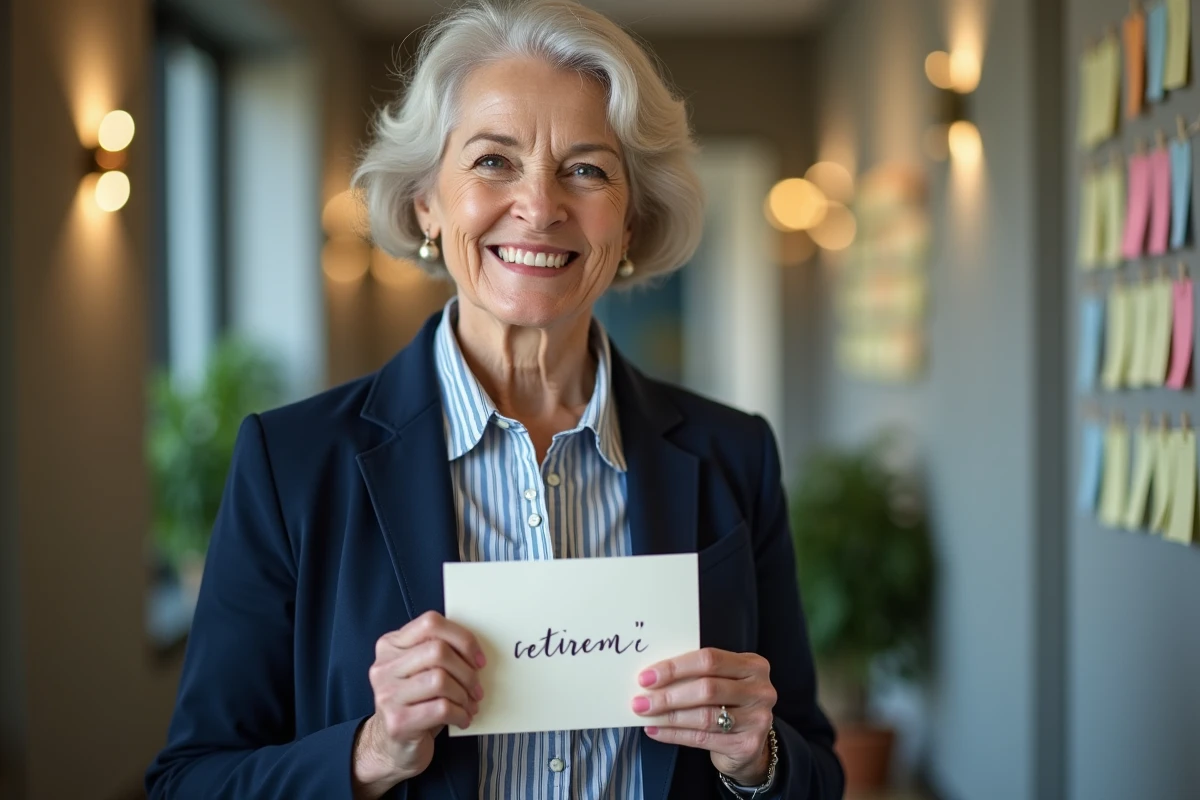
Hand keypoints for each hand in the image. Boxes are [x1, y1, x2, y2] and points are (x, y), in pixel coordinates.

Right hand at [352, 611, 486, 797]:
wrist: (393, 746)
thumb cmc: (415, 703)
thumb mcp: (420, 670)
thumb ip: (437, 652)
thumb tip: (475, 651)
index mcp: (390, 645)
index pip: (431, 623)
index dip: (462, 638)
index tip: (478, 659)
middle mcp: (384, 667)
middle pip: (438, 651)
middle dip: (466, 671)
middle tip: (476, 688)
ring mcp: (387, 694)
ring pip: (440, 680)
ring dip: (464, 694)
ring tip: (469, 704)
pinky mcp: (397, 721)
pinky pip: (441, 708)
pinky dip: (460, 713)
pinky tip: (462, 719)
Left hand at [631, 647, 775, 785]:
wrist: (751, 742)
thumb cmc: (729, 704)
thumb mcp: (722, 680)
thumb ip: (697, 674)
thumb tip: (653, 676)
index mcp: (752, 665)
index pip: (710, 660)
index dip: (675, 668)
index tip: (647, 676)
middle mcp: (760, 690)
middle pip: (707, 689)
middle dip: (668, 695)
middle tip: (641, 700)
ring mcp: (757, 719)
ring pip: (704, 716)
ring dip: (669, 716)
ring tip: (646, 715)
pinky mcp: (748, 745)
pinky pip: (703, 739)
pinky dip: (675, 734)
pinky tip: (657, 730)